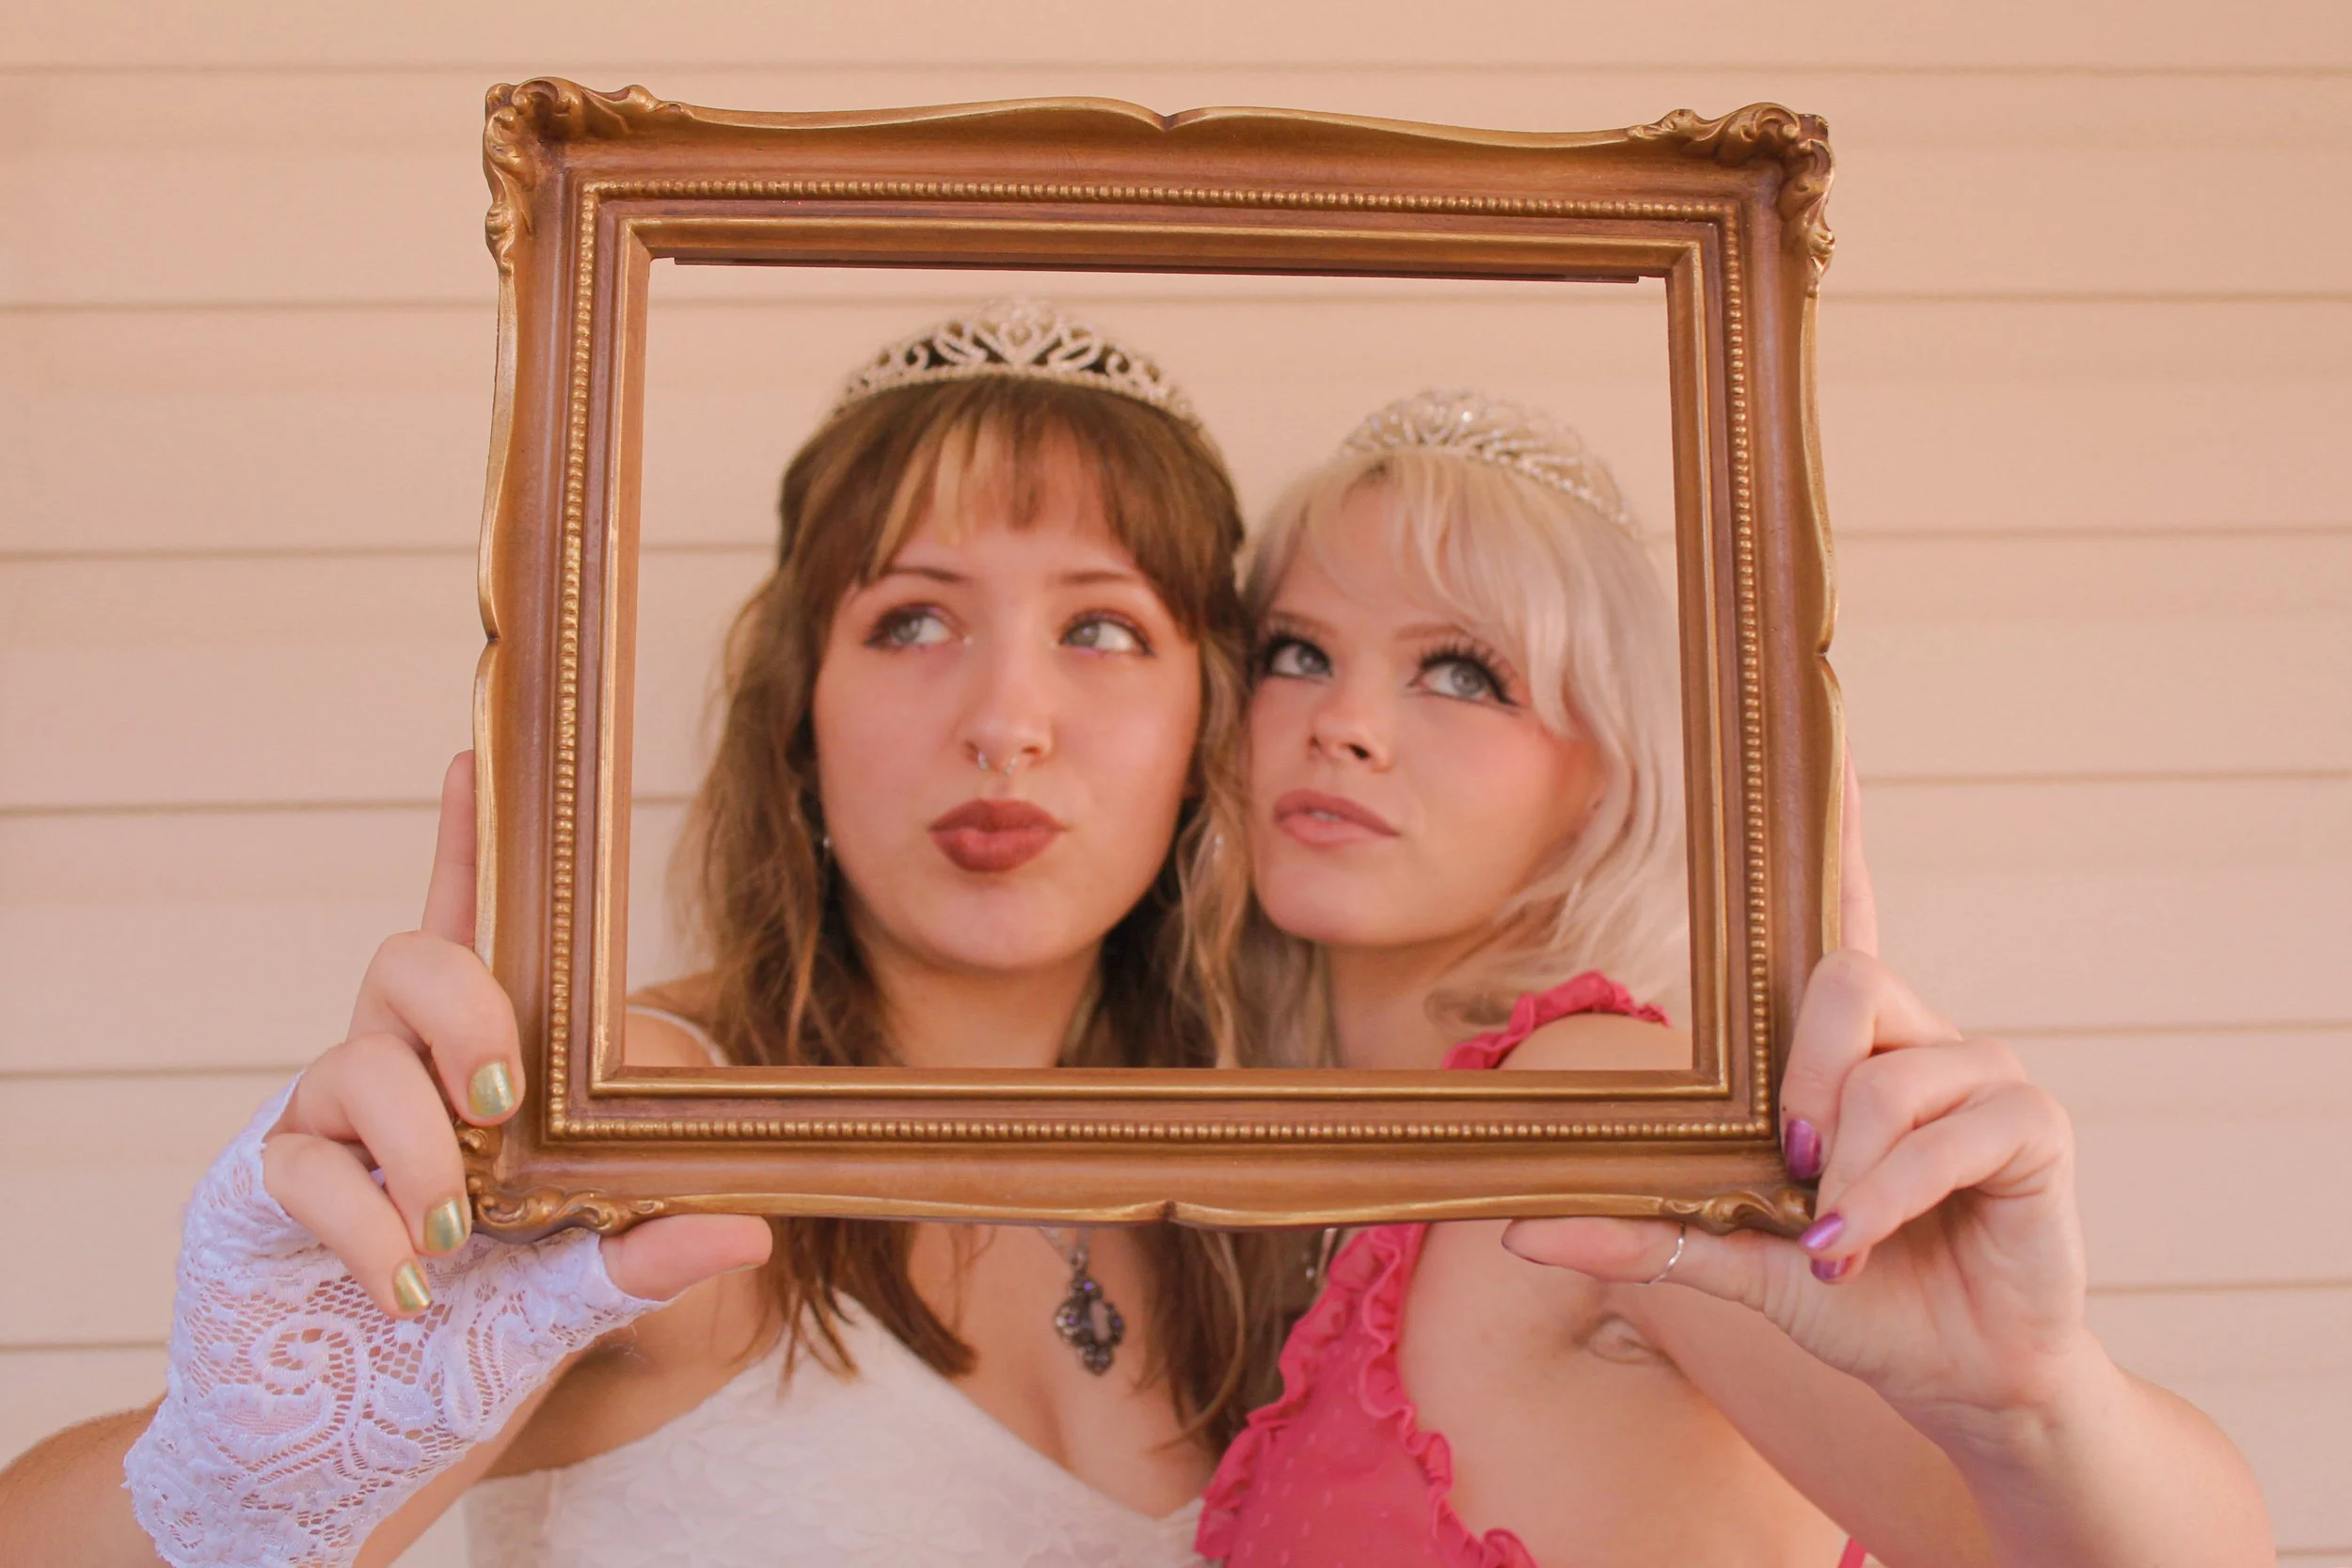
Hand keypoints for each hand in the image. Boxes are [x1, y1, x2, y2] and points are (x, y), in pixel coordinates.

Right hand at [125, 754, 770, 1567]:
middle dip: (467, 1012)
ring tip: (458, 1234)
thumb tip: (750, 1232)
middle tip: (502, 1106)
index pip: (465, 939)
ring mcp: (316, 1130)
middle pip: (406, 963)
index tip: (471, 755)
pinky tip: (408, 1286)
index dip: (464, 848)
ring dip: (422, 1150)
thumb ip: (639, 1263)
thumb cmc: (455, 1353)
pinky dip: (368, 1228)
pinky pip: (304, 1167)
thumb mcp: (564, 1306)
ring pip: (356, 1060)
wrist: (344, 1448)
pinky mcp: (255, 1194)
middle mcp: (385, 1079)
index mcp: (462, 1078)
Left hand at [1503, 755, 2093, 1438]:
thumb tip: (1520, 1225)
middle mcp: (1918, 1035)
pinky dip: (1887, 1195)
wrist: (1956, 1379)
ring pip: (1887, 1070)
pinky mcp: (2033, 1125)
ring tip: (1830, 1234)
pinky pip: (1947, 1130)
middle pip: (1845, 977)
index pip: (1841, 913)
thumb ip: (1642, 1234)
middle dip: (1801, 1075)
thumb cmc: (1856, 1298)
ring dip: (1843, 1166)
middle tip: (1786, 1163)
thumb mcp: (1731, 1262)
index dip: (1838, 829)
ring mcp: (1983, 1072)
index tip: (1827, 739)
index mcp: (1850, 1046)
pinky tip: (1860, 1244)